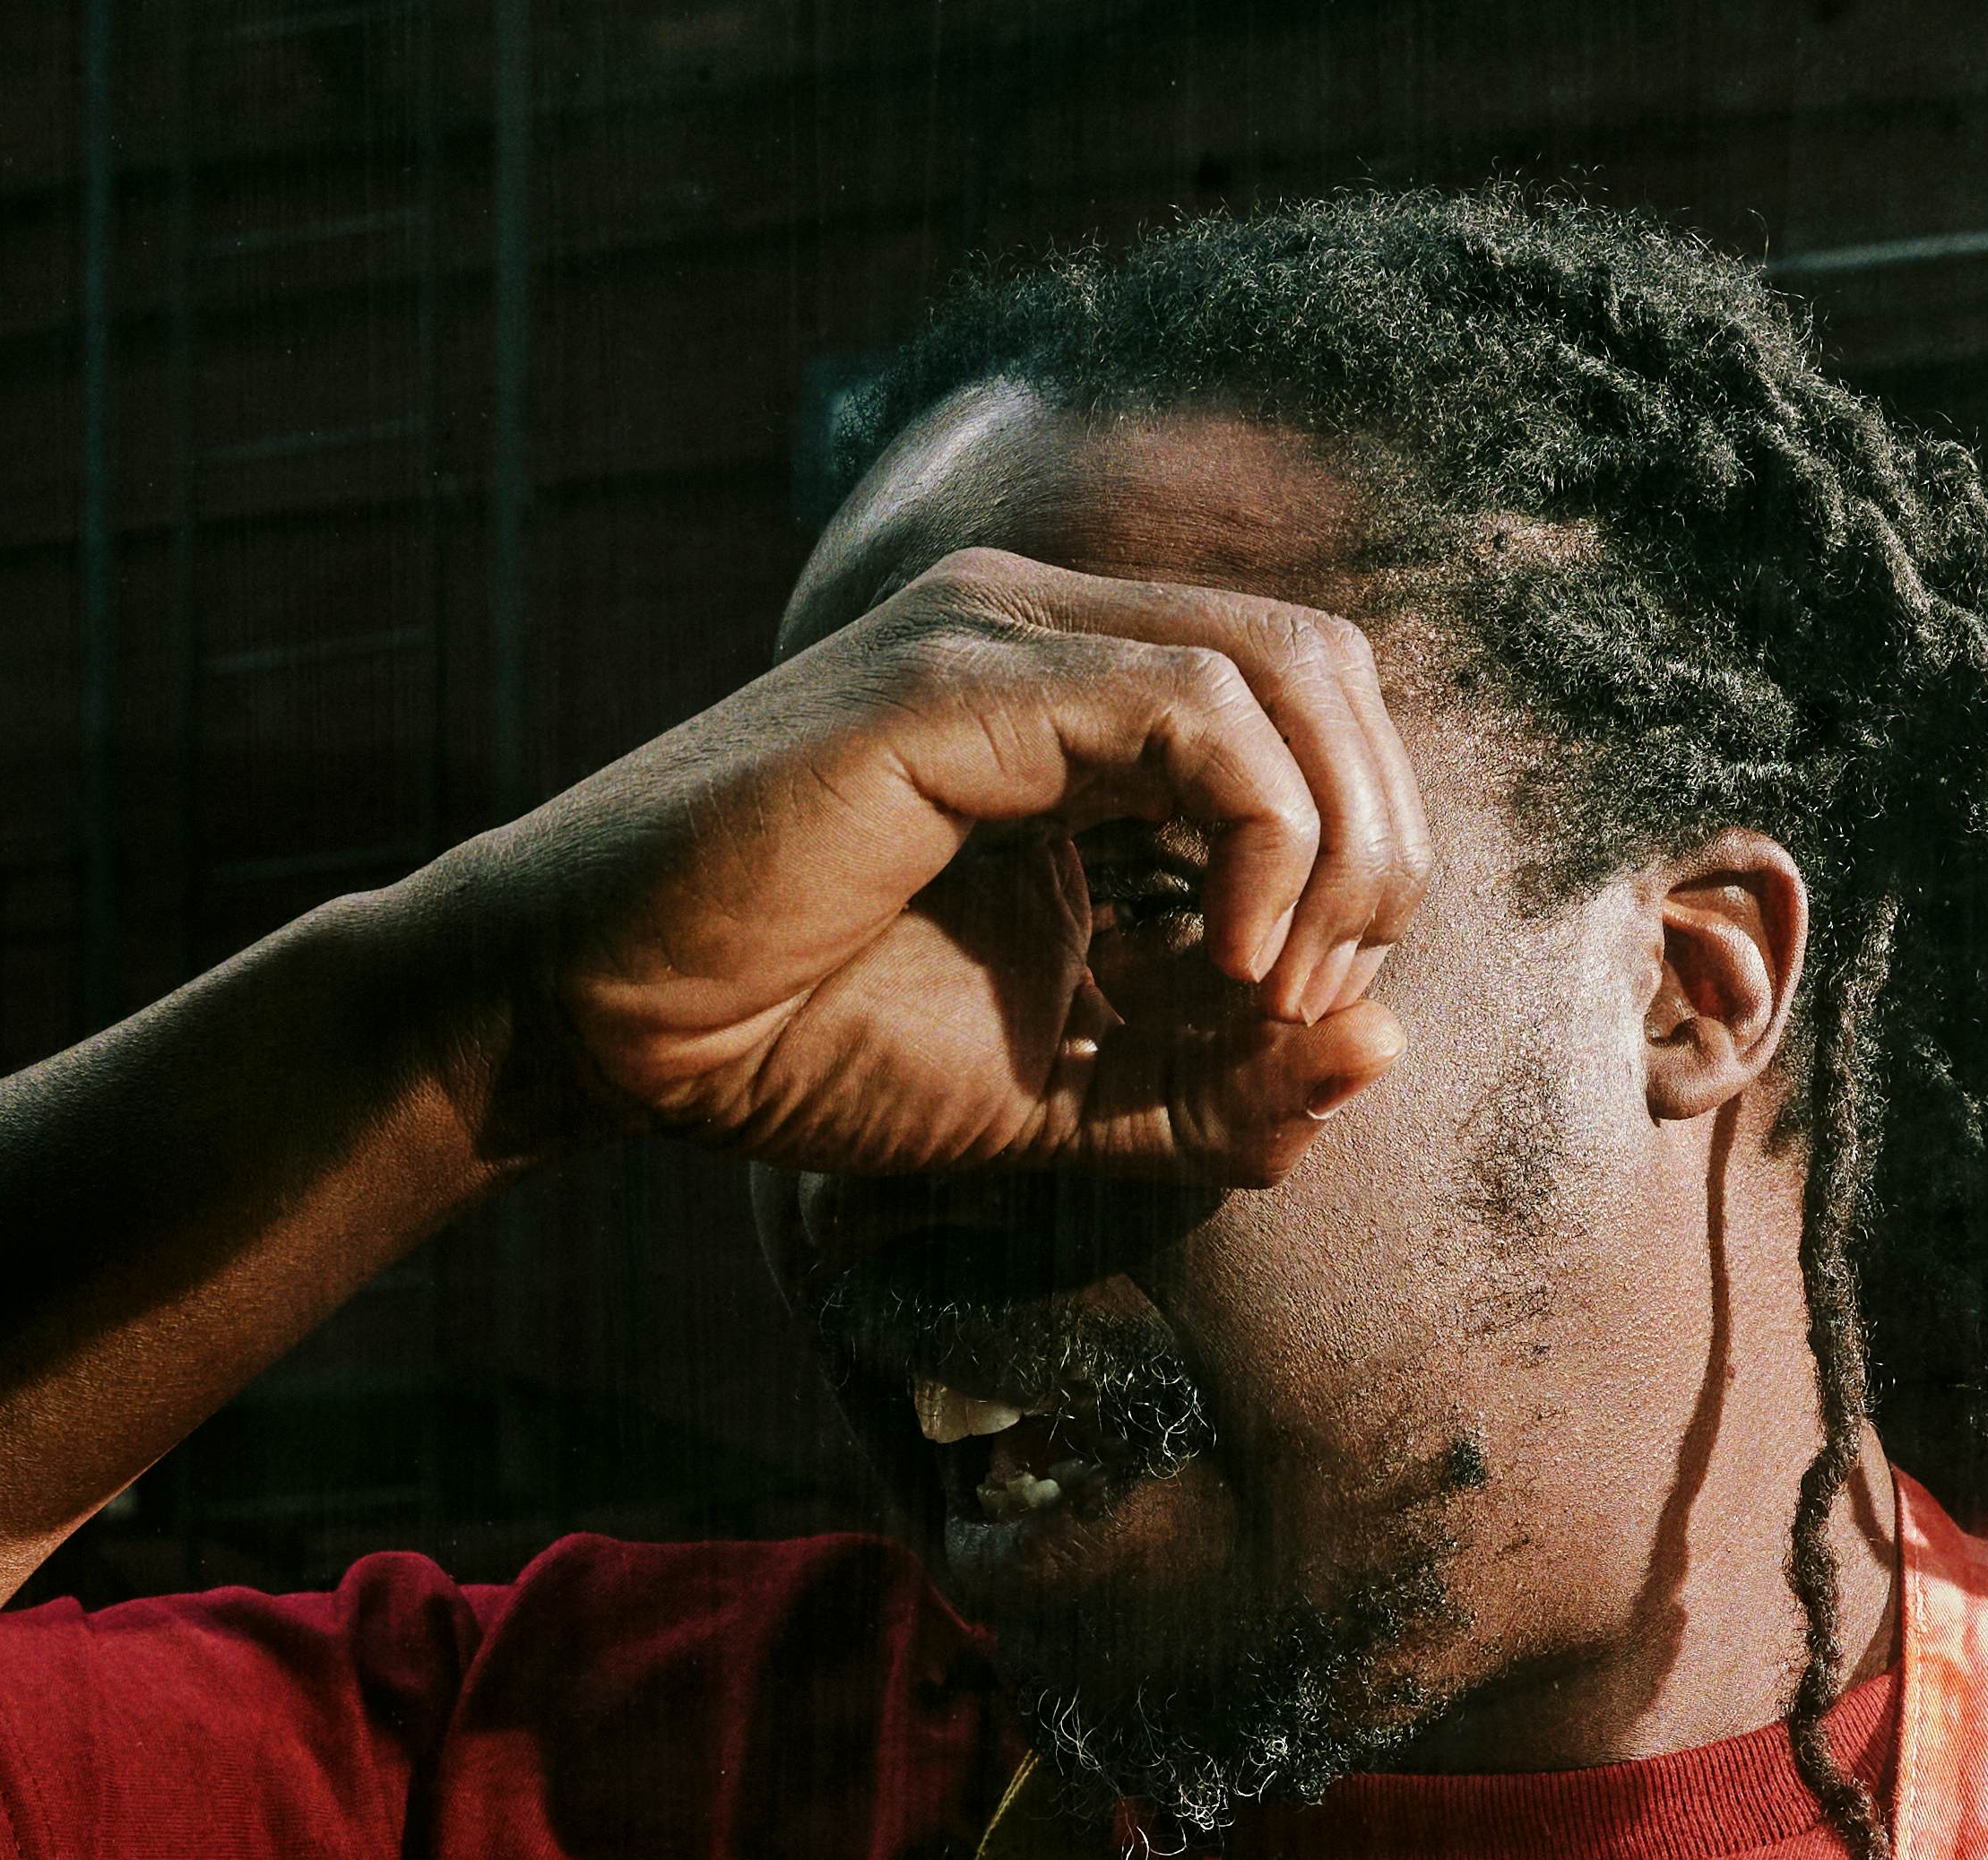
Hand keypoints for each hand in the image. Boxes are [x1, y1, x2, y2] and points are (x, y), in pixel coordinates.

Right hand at [420, 552, 1431, 1184]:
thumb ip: (1214, 1085)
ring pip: (1287, 673)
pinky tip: (1223, 961)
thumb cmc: (799, 1041)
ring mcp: (1002, 636)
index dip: (1361, 872)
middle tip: (1306, 1008)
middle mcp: (1053, 635)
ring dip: (1332, 848)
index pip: (1312, 721)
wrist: (603, 1031)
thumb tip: (1384, 1052)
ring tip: (1267, 992)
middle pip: (1332, 673)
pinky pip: (1195, 708)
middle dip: (1376, 853)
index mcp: (1081, 708)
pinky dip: (1260, 837)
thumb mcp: (1060, 1096)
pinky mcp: (957, 677)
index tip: (1295, 1024)